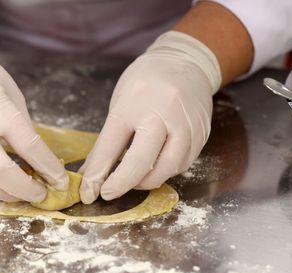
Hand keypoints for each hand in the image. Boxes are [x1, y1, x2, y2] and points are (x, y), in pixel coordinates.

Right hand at [0, 31, 67, 202]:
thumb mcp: (9, 91)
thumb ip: (21, 125)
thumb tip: (35, 159)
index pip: (28, 147)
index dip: (48, 168)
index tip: (60, 181)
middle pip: (1, 173)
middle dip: (25, 190)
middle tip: (41, 195)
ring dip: (6, 193)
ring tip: (23, 194)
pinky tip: (1, 183)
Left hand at [79, 31, 220, 202]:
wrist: (186, 60)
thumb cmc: (145, 82)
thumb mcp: (120, 103)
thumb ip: (108, 141)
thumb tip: (91, 174)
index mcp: (133, 103)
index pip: (111, 146)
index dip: (98, 174)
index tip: (90, 192)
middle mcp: (162, 113)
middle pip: (141, 161)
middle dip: (123, 184)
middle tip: (109, 193)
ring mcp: (185, 124)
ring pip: (166, 168)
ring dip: (146, 181)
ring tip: (133, 178)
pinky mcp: (202, 133)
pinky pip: (183, 163)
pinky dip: (165, 171)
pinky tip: (155, 167)